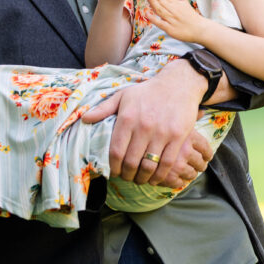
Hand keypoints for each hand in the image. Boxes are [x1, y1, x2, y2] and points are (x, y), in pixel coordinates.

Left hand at [81, 60, 205, 184]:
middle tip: (127, 177)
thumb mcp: (123, 96)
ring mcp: (162, 133)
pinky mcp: (178, 136)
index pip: (116, 151)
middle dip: (127, 175)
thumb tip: (84, 119)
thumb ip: (103, 109)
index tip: (114, 172)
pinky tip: (156, 177)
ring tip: (140, 179)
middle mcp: (143, 126)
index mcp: (127, 118)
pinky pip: (168, 163)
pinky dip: (160, 175)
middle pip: (131, 162)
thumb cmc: (147, 92)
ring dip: (143, 178)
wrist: (177, 84)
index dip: (113, 167)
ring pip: (149, 166)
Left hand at [145, 0, 210, 43]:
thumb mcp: (183, 1)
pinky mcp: (169, 29)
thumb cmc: (190, 15)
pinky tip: (147, 14)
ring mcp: (171, 20)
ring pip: (160, 10)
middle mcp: (173, 11)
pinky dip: (153, 19)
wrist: (199, 29)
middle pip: (161, 1)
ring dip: (153, 2)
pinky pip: (160, 23)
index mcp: (176, 4)